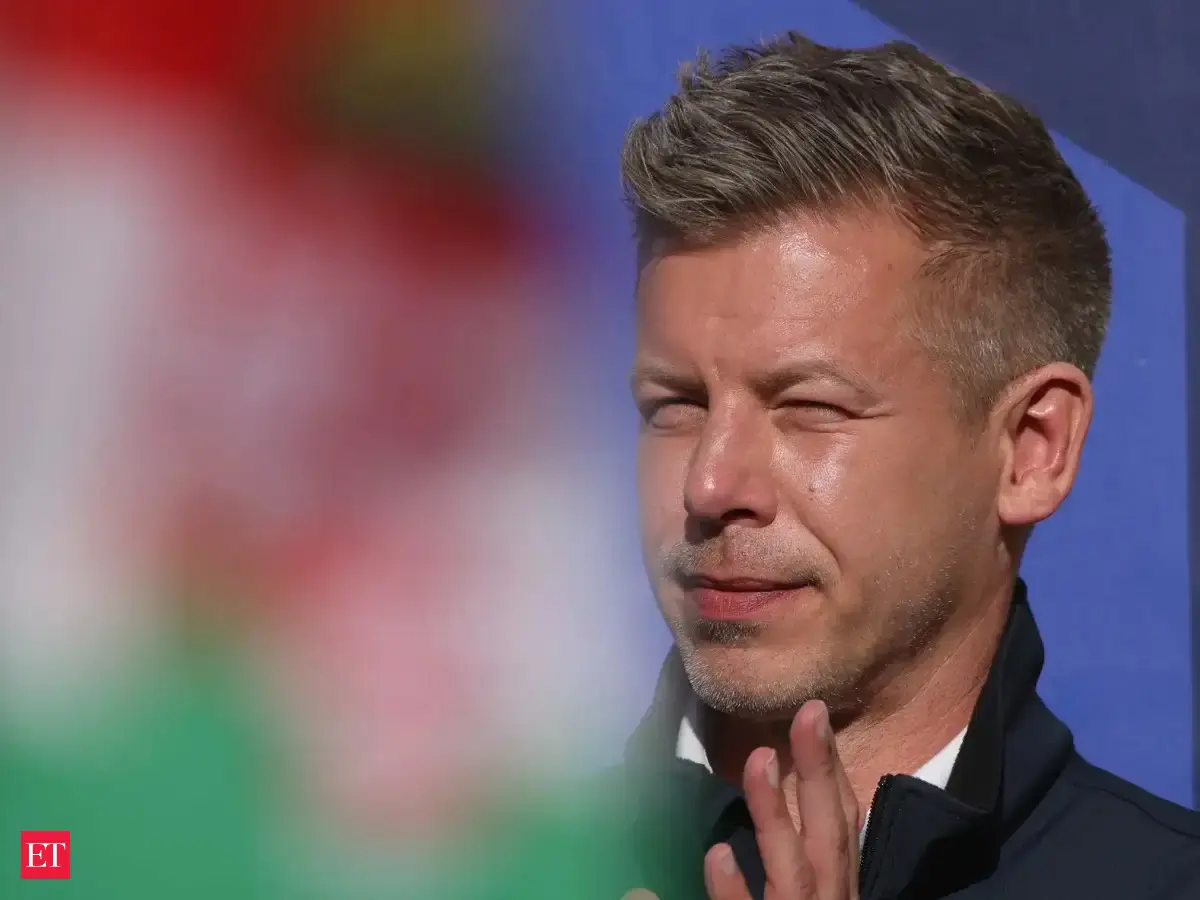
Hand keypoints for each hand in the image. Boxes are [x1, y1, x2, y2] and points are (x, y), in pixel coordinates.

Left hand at [705, 699, 859, 899]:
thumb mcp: (804, 896)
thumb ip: (788, 862)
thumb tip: (742, 826)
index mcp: (837, 886)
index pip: (841, 824)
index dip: (833, 771)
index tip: (818, 715)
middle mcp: (828, 899)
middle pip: (829, 835)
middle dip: (820, 773)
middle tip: (810, 712)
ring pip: (792, 870)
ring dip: (776, 815)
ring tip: (760, 760)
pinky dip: (735, 889)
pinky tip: (718, 853)